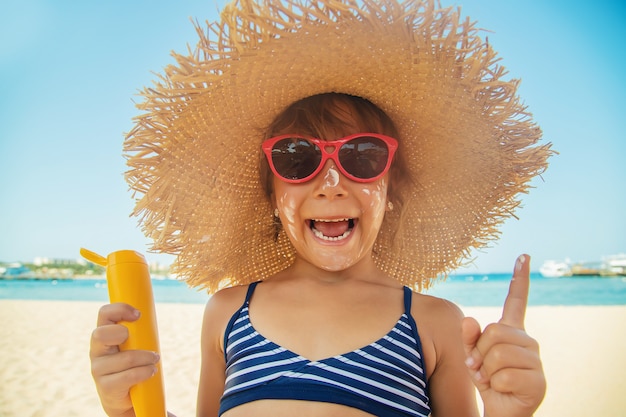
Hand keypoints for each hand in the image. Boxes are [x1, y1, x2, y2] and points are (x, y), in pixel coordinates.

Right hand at [90, 303, 160, 416]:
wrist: (125, 398)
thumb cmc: (132, 365)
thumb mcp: (134, 344)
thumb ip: (138, 330)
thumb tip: (152, 314)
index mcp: (104, 335)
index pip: (104, 314)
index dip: (120, 309)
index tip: (138, 314)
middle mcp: (96, 351)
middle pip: (100, 334)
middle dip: (123, 334)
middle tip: (142, 342)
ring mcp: (98, 369)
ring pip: (125, 358)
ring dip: (146, 358)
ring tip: (155, 359)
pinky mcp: (105, 387)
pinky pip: (128, 376)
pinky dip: (145, 372)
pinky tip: (151, 371)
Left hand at [461, 254, 545, 416]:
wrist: (499, 409)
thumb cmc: (485, 379)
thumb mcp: (470, 356)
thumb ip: (468, 338)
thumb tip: (469, 321)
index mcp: (511, 331)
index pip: (516, 301)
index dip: (520, 278)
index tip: (523, 255)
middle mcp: (527, 341)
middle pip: (494, 332)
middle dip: (479, 353)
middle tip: (482, 368)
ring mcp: (535, 360)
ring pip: (497, 355)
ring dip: (486, 372)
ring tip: (492, 380)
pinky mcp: (538, 382)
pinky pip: (504, 376)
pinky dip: (495, 386)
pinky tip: (502, 390)